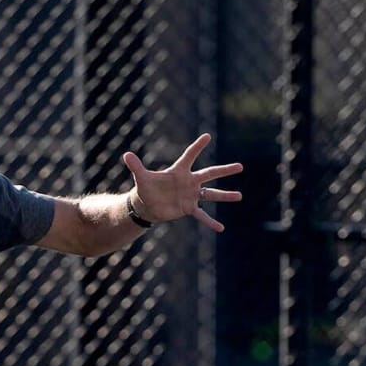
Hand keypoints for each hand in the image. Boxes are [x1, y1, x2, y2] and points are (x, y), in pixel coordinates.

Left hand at [123, 133, 243, 232]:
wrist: (147, 205)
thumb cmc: (145, 188)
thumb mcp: (141, 177)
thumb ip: (136, 166)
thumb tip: (126, 155)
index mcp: (179, 171)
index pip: (190, 155)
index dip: (198, 146)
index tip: (207, 136)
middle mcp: (189, 181)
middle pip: (210, 174)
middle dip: (224, 171)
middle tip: (240, 166)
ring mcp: (191, 195)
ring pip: (211, 194)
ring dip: (225, 195)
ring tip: (239, 196)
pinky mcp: (188, 208)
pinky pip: (202, 215)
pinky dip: (210, 222)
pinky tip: (221, 229)